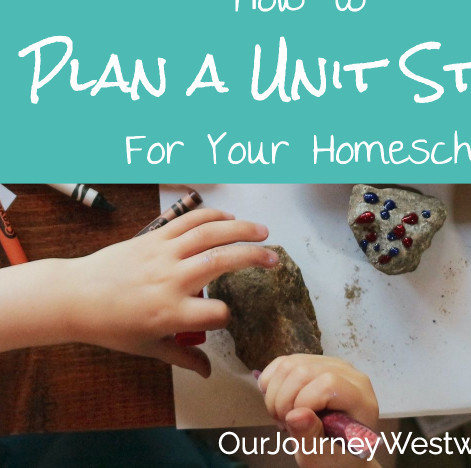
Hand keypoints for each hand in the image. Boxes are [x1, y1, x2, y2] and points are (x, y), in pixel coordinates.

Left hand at [0, 209, 276, 376]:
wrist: (78, 296)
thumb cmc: (113, 326)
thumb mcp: (149, 348)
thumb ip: (183, 358)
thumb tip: (210, 372)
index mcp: (171, 313)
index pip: (215, 314)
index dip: (227, 316)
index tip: (227, 316)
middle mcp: (171, 280)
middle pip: (221, 262)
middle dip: (252, 258)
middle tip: (274, 259)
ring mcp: (164, 254)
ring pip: (209, 234)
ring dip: (240, 229)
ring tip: (263, 231)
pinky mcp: (155, 237)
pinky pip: (188, 221)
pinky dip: (212, 216)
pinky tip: (230, 218)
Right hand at [259, 354, 379, 466]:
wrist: (336, 450)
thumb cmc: (334, 457)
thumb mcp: (321, 458)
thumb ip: (310, 437)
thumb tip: (295, 414)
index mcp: (360, 397)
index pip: (328, 384)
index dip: (303, 401)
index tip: (293, 425)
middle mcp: (349, 373)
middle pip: (304, 371)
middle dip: (283, 400)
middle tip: (284, 424)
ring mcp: (330, 363)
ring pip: (290, 364)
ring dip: (275, 393)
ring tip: (283, 416)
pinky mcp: (313, 361)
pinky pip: (283, 362)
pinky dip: (271, 382)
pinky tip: (277, 402)